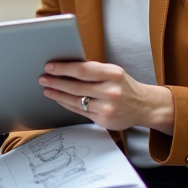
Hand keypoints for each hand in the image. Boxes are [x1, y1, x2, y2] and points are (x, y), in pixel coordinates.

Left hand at [39, 60, 174, 133]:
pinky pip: (80, 111)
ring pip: (75, 100)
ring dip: (58, 95)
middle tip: (43, 79)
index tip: (49, 67)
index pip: (82, 70)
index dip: (63, 68)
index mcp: (113, 74)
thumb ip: (94, 70)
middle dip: (56, 82)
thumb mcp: (114, 72)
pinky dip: (67, 104)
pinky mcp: (104, 120)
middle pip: (76, 86)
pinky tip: (59, 99)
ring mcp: (107, 107)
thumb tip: (66, 67)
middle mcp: (111, 91)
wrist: (144, 106)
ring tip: (47, 89)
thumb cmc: (124, 86)